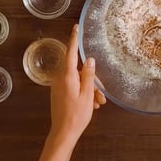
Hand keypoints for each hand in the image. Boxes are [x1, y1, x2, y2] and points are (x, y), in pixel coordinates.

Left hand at [49, 24, 105, 145]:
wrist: (63, 133)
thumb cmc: (77, 114)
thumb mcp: (87, 94)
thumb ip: (89, 75)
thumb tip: (90, 60)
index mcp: (67, 76)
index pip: (71, 52)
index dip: (74, 39)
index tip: (76, 27)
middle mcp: (60, 78)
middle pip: (78, 69)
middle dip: (92, 79)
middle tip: (101, 94)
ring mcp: (59, 86)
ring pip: (78, 79)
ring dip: (90, 88)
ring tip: (98, 103)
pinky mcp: (59, 93)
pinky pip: (74, 86)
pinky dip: (84, 92)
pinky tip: (92, 104)